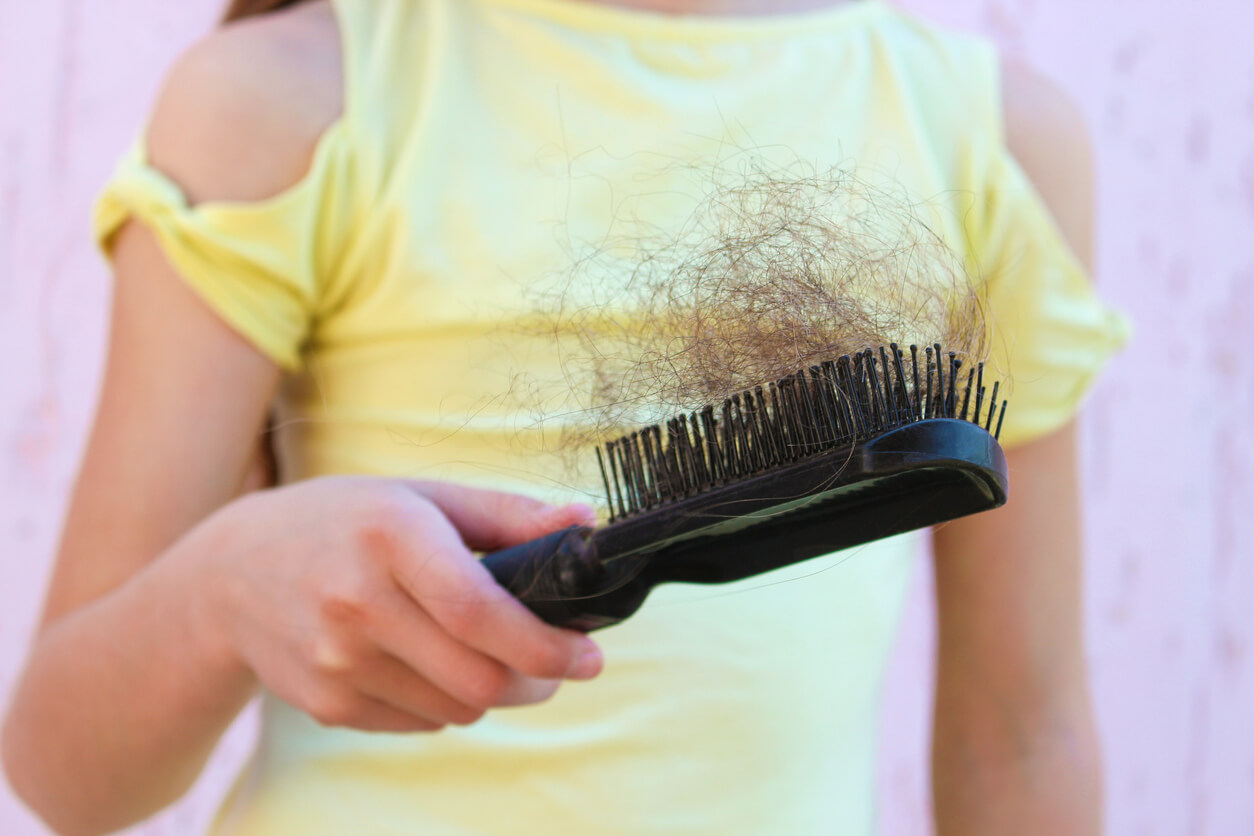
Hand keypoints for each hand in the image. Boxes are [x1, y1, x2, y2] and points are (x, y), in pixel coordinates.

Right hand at [192, 477, 603, 731]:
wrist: (230, 575)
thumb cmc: (344, 523)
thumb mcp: (421, 497)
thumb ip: (508, 514)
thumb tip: (586, 522)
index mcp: (391, 535)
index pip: (480, 611)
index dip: (545, 644)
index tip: (591, 656)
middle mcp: (357, 602)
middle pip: (479, 678)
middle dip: (537, 680)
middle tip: (554, 664)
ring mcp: (337, 661)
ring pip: (458, 709)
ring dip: (494, 692)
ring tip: (490, 656)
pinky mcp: (327, 704)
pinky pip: (421, 723)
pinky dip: (447, 703)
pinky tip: (430, 664)